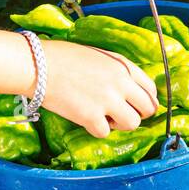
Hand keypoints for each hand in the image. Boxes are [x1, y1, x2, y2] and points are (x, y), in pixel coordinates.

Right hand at [35, 38, 158, 136]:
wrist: (38, 65)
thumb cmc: (63, 57)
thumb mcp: (98, 56)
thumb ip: (117, 71)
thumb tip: (128, 90)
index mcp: (123, 65)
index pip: (151, 88)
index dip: (146, 100)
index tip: (137, 105)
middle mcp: (120, 83)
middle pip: (148, 109)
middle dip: (137, 114)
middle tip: (121, 115)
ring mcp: (107, 100)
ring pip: (132, 123)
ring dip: (120, 124)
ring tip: (104, 117)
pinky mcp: (91, 117)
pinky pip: (105, 133)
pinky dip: (96, 129)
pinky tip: (86, 119)